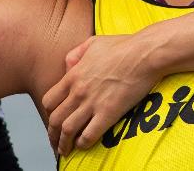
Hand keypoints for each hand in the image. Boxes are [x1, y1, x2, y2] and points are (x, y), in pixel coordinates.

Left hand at [41, 34, 156, 154]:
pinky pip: (89, 135)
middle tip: (55, 141)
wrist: (145, 54)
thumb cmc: (123, 46)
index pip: (49, 100)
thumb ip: (75, 54)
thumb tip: (68, 67)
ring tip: (65, 151)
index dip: (48, 113)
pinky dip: (83, 144)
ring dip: (63, 143)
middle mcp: (78, 91)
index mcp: (74, 75)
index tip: (53, 119)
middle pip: (55, 119)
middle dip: (52, 134)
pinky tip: (83, 145)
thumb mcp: (92, 43)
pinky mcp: (108, 113)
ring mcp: (92, 103)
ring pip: (68, 130)